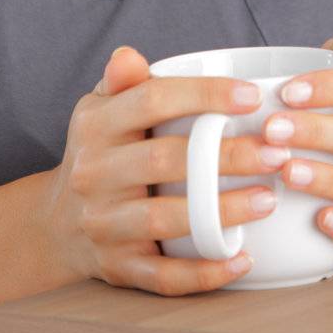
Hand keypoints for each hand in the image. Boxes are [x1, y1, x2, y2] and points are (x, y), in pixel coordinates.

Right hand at [44, 46, 293, 296]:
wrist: (56, 224)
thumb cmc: (99, 152)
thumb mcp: (99, 109)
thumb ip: (122, 81)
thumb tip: (128, 56)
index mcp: (96, 125)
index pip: (151, 100)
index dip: (203, 95)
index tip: (252, 97)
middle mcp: (94, 174)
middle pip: (164, 160)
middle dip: (226, 156)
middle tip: (276, 151)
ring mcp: (103, 224)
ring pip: (165, 219)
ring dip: (222, 211)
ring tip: (270, 198)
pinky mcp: (117, 268)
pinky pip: (163, 277)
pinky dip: (204, 273)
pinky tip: (243, 258)